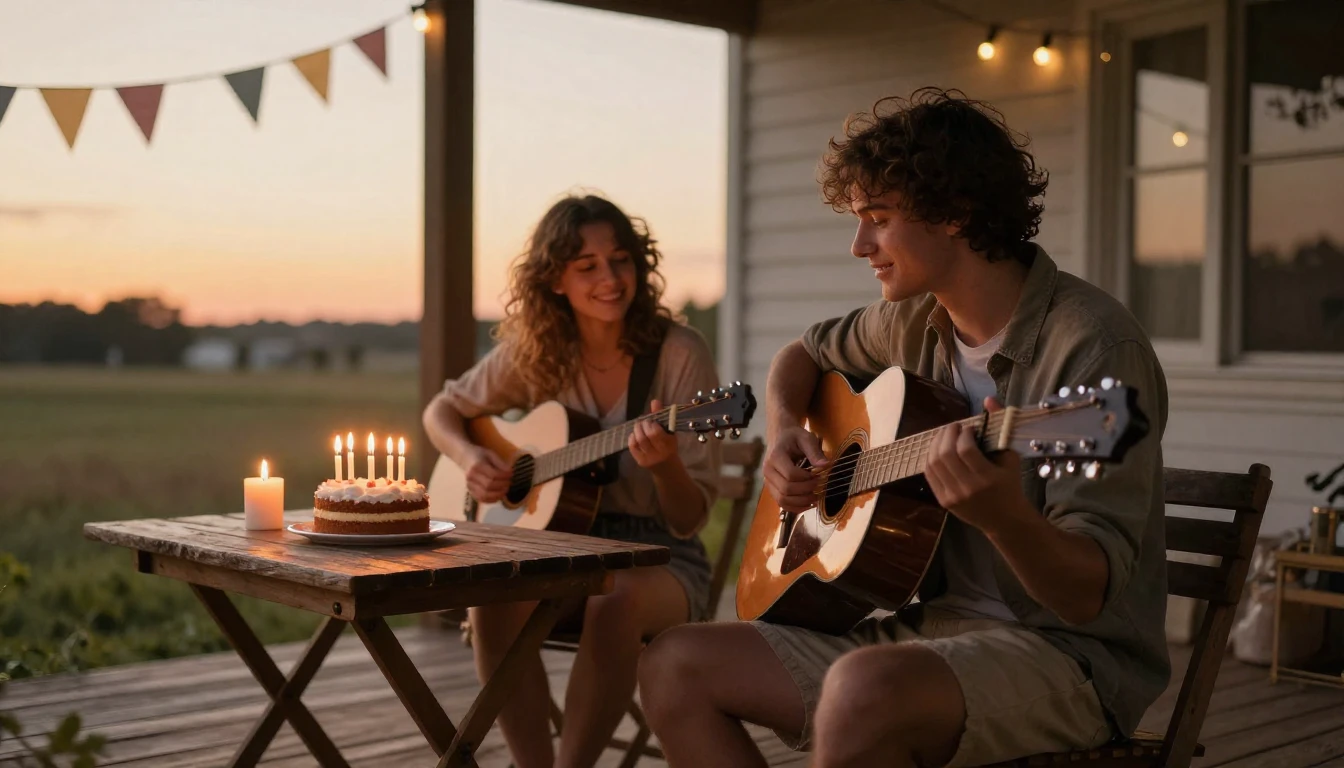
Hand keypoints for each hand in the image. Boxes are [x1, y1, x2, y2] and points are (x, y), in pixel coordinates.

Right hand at [464, 446, 512, 503]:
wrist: (465, 457)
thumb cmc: (480, 455)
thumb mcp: (491, 454)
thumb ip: (500, 463)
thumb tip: (510, 473)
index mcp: (477, 466)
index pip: (493, 475)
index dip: (504, 476)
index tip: (511, 474)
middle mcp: (471, 476)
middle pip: (489, 485)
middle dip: (502, 486)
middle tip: (509, 483)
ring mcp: (469, 485)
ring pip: (484, 495)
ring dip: (497, 495)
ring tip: (505, 490)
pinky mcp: (470, 491)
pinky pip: (481, 499)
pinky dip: (491, 500)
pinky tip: (499, 496)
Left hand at [629, 399, 679, 469]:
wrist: (667, 468)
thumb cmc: (669, 447)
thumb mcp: (670, 432)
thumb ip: (662, 417)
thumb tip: (654, 401)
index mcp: (668, 445)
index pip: (655, 433)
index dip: (651, 424)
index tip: (652, 420)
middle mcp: (658, 453)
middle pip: (645, 437)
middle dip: (642, 425)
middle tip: (644, 422)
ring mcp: (648, 458)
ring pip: (638, 441)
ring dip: (636, 430)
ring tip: (639, 426)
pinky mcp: (640, 461)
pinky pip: (632, 447)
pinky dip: (632, 438)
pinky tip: (635, 435)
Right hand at [764, 425, 828, 512]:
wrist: (780, 437)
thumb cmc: (794, 437)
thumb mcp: (806, 438)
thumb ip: (815, 451)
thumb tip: (826, 466)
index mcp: (775, 456)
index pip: (790, 474)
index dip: (807, 478)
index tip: (819, 475)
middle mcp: (768, 471)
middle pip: (786, 489)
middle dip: (806, 491)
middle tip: (819, 486)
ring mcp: (768, 481)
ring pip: (782, 500)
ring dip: (801, 502)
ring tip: (816, 497)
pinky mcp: (771, 488)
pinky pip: (781, 503)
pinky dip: (795, 507)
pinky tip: (808, 504)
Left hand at [924, 397, 1026, 532]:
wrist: (1004, 519)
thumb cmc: (1010, 484)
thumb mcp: (1010, 456)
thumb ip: (1000, 427)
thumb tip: (988, 400)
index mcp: (988, 478)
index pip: (966, 450)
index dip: (964, 433)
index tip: (969, 428)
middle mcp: (968, 488)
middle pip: (946, 455)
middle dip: (947, 434)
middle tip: (953, 426)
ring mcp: (953, 496)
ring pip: (934, 463)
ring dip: (936, 444)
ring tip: (945, 435)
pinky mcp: (943, 501)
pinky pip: (930, 474)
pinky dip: (931, 458)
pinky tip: (939, 449)